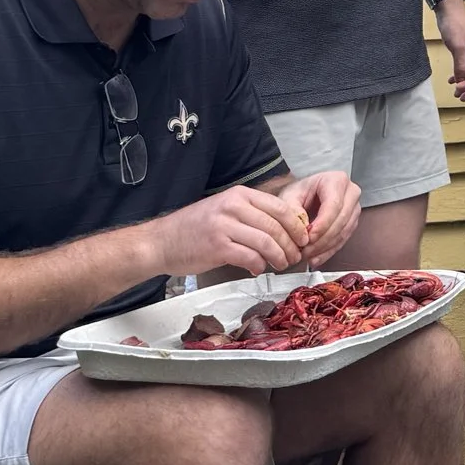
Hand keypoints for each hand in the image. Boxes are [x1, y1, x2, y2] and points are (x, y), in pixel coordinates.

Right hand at [149, 185, 311, 277]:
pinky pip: (249, 257)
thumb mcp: (225, 210)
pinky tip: (258, 269)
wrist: (160, 242)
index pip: (280, 208)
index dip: (297, 225)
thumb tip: (284, 230)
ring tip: (281, 265)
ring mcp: (224, 226)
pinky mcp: (217, 247)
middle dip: (291, 244)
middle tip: (295, 256)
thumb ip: (252, 215)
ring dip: (279, 257)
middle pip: (276, 226)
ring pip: (266, 242)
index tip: (303, 238)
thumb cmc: (195, 228)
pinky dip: (259, 265)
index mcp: (239, 195)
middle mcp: (233, 207)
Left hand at [274, 171, 361, 265]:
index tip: (309, 238)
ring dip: (325, 247)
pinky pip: (344, 239)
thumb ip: (293, 210)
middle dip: (323, 239)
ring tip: (308, 256)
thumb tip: (302, 229)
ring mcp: (354, 208)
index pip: (334, 204)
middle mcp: (350, 192)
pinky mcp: (352, 222)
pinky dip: (329, 251)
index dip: (322, 224)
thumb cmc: (301, 192)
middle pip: (342, 219)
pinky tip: (316, 258)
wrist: (307, 194)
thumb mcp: (290, 195)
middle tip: (305, 250)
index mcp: (336, 180)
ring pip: (344, 231)